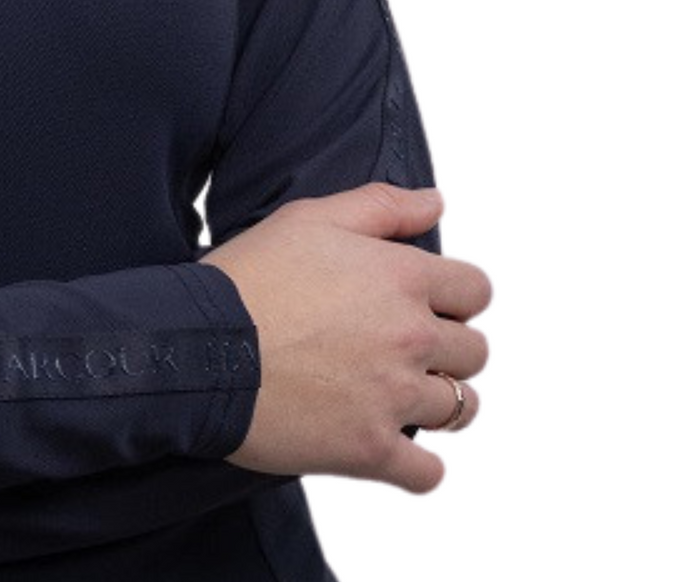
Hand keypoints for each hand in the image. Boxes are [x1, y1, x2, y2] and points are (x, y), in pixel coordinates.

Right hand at [202, 183, 489, 493]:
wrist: (200, 348)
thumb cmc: (248, 278)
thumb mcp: (309, 219)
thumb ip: (381, 206)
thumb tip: (436, 202)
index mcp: (400, 278)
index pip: (476, 290)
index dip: (456, 295)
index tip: (430, 303)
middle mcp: (410, 337)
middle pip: (475, 352)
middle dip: (449, 349)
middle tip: (405, 348)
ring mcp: (394, 397)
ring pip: (461, 409)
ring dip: (441, 402)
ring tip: (402, 395)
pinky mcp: (371, 450)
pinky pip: (428, 473)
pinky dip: (418, 466)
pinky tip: (395, 448)